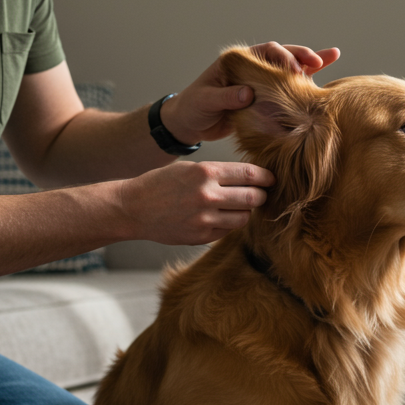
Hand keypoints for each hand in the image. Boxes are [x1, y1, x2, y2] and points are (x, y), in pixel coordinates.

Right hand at [121, 160, 275, 245]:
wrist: (133, 208)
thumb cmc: (162, 184)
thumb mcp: (189, 168)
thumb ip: (219, 173)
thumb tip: (251, 178)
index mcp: (205, 172)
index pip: (249, 174)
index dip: (265, 177)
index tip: (271, 179)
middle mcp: (207, 195)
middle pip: (253, 198)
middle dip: (261, 196)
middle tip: (261, 195)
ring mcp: (205, 219)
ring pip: (244, 217)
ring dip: (245, 212)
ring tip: (236, 206)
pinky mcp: (201, 236)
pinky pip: (228, 230)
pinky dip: (229, 224)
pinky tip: (219, 217)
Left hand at [162, 42, 339, 143]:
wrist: (190, 124)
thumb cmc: (193, 108)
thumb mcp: (206, 101)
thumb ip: (226, 96)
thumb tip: (248, 93)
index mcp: (237, 61)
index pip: (265, 52)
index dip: (282, 58)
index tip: (294, 71)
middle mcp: (252, 67)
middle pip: (282, 55)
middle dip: (302, 56)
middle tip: (318, 63)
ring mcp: (261, 82)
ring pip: (290, 69)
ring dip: (310, 63)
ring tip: (333, 57)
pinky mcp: (266, 98)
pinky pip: (288, 89)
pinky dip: (306, 83)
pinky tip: (325, 77)